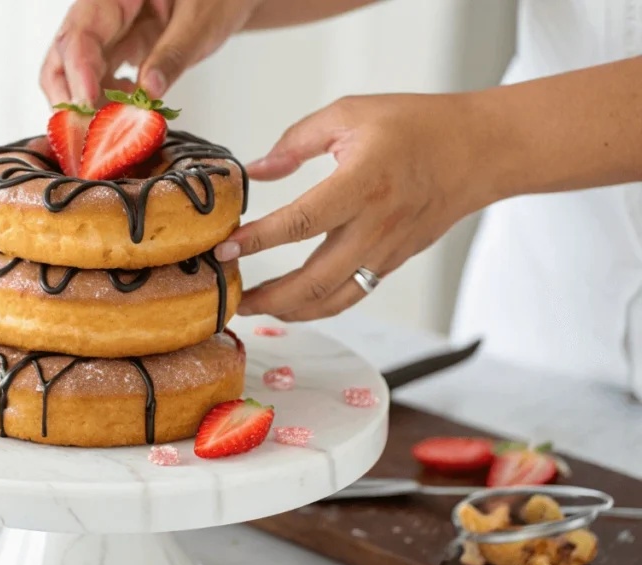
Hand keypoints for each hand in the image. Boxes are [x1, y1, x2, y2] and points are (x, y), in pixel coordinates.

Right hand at [40, 0, 259, 105]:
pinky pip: (99, 80)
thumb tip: (148, 93)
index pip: (80, 32)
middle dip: (68, 94)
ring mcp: (110, 33)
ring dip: (87, 105)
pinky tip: (126, 112)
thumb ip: (172, 55)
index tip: (87, 103)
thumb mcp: (199, 23)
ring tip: (113, 125)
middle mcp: (104, 12)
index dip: (78, 70)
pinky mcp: (120, 51)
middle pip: (64, 54)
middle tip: (83, 130)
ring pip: (76, 72)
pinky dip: (105, 103)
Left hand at [216, 93, 494, 320]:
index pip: (300, 222)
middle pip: (313, 281)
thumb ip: (297, 141)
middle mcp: (375, 226)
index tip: (225, 248)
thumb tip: (257, 170)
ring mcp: (386, 251)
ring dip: (289, 311)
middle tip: (232, 296)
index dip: (258, 240)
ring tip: (254, 307)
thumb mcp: (351, 113)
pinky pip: (352, 295)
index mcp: (363, 183)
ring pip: (333, 299)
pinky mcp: (393, 262)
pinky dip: (318, 307)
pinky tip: (292, 304)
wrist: (480, 151)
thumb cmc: (418, 127)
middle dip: (266, 297)